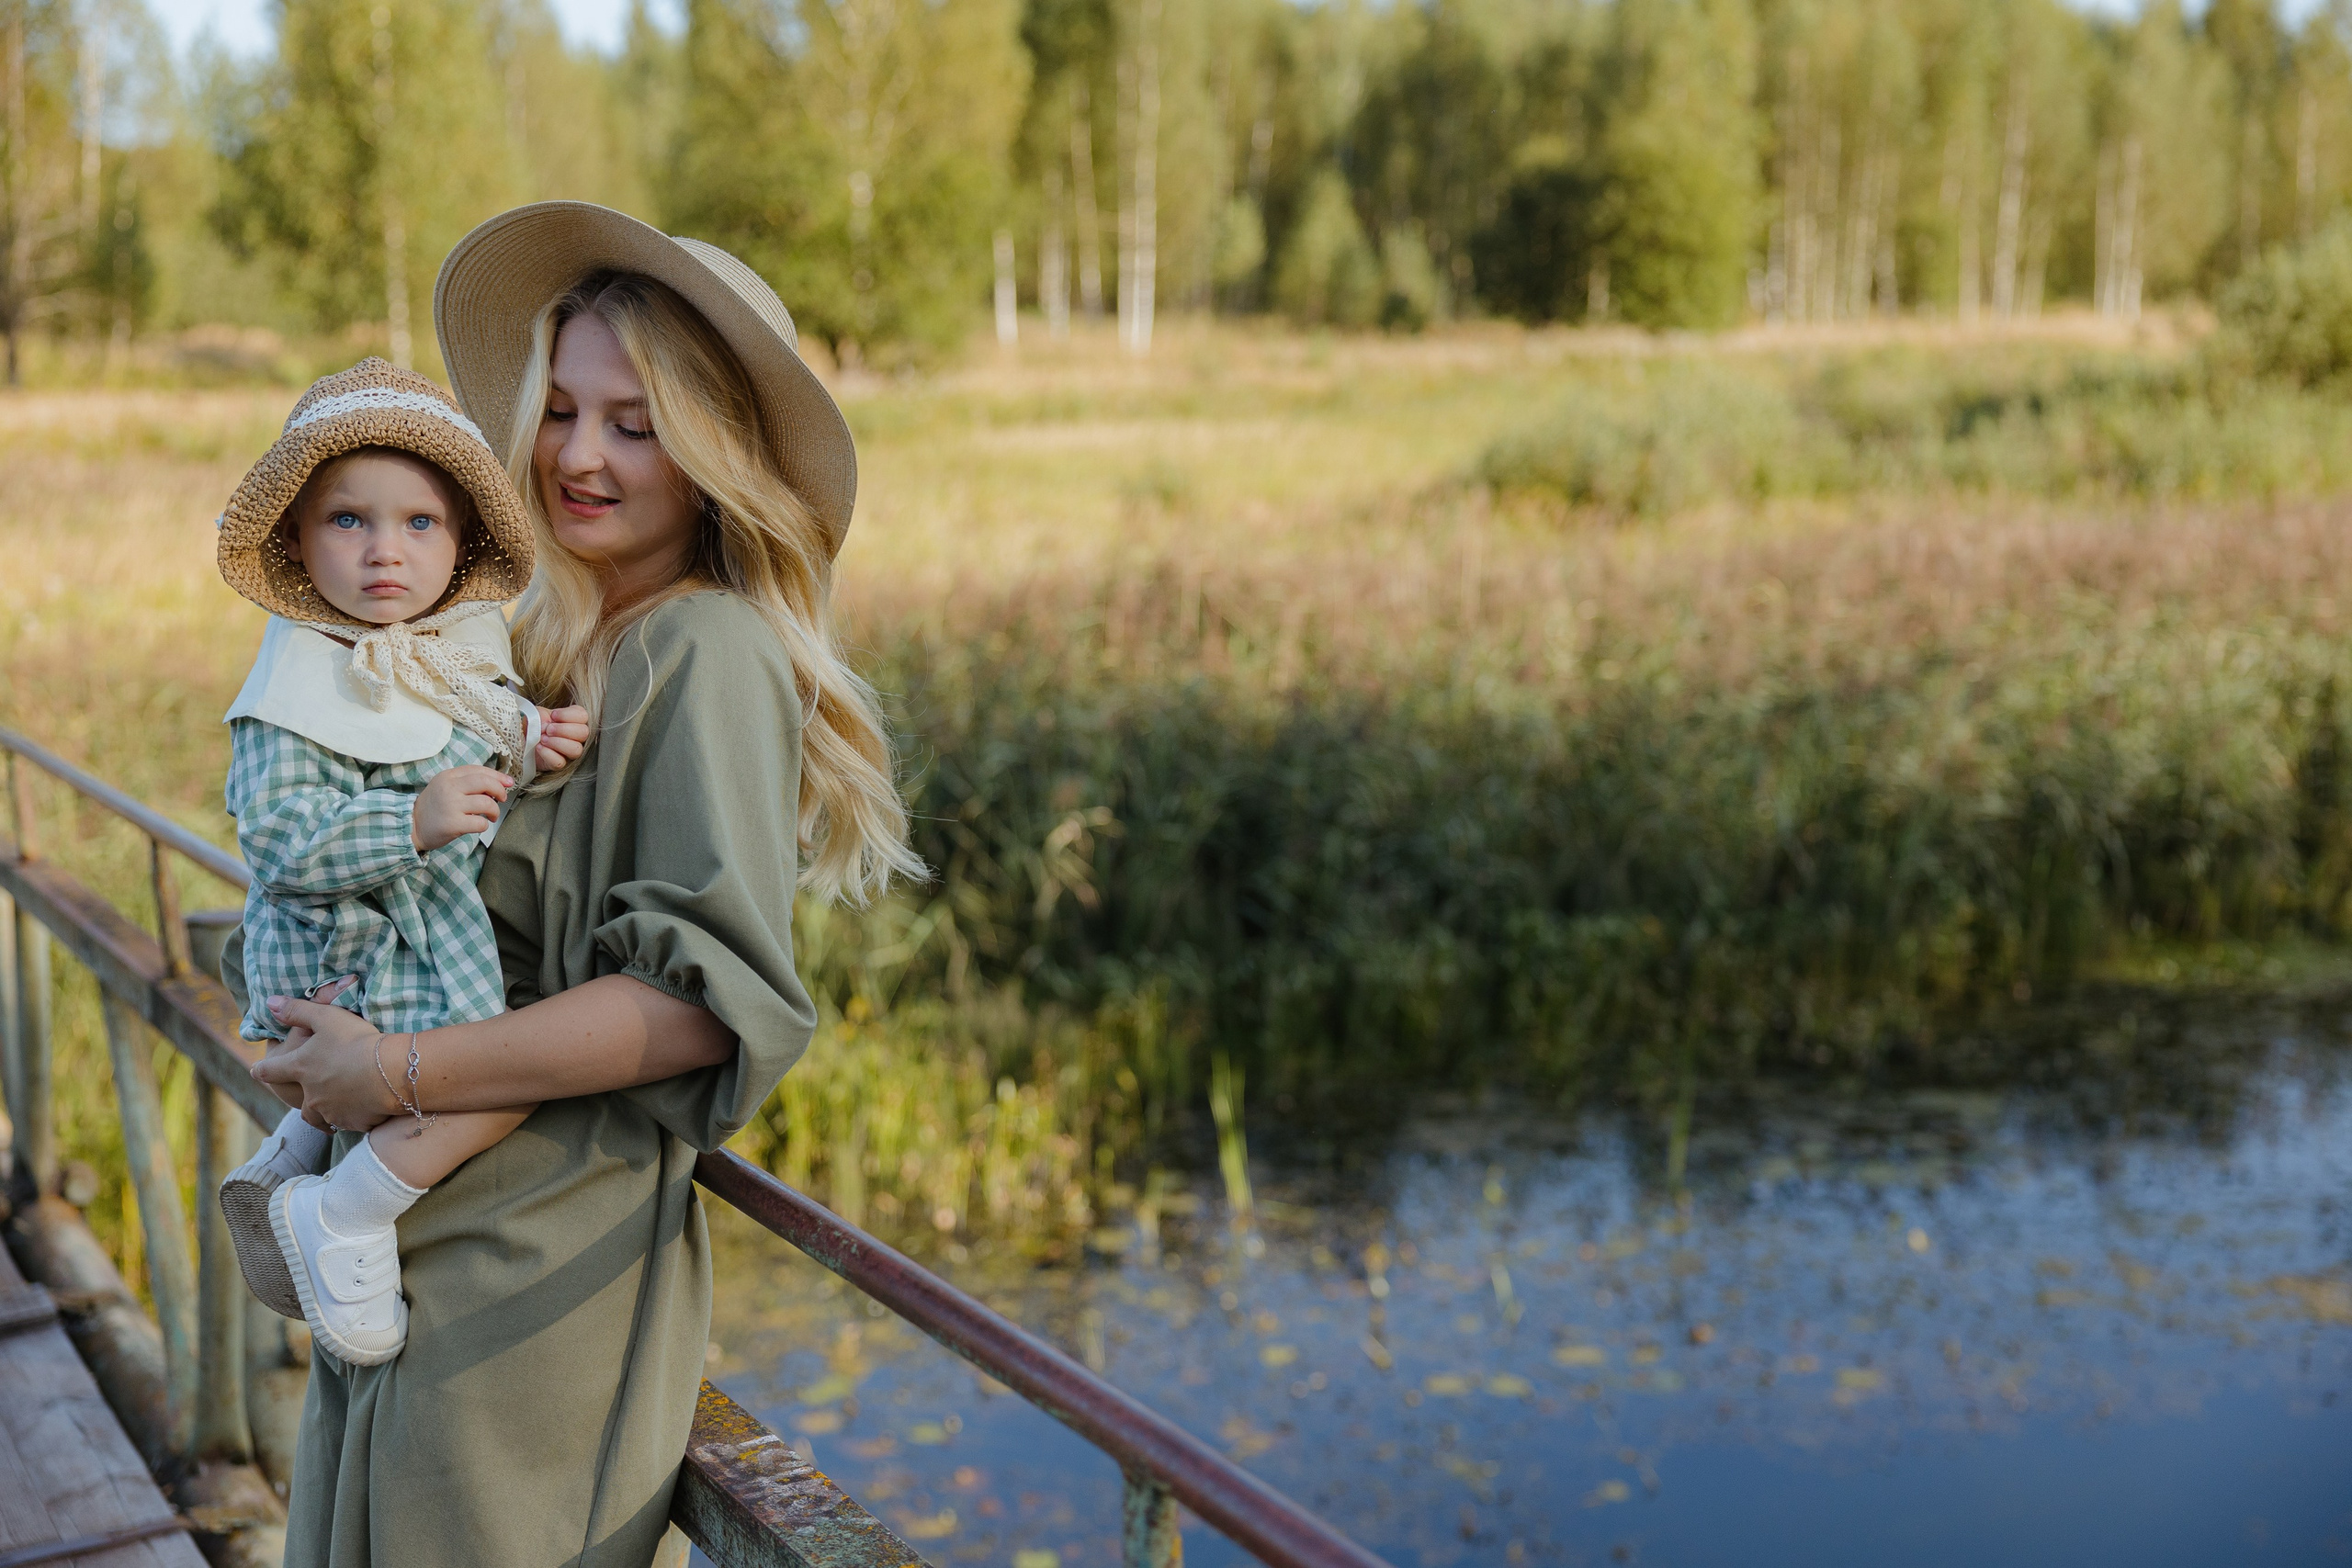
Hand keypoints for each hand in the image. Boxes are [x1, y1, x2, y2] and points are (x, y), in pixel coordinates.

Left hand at [253, 996, 397, 1130]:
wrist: (390, 1072)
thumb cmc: (356, 1041)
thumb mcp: (326, 1017)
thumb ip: (298, 1011)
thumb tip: (271, 1003)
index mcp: (300, 1068)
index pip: (270, 1070)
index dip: (262, 1069)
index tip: (256, 1071)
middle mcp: (311, 1094)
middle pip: (300, 1102)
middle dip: (303, 1098)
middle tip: (310, 1096)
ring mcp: (331, 1111)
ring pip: (323, 1115)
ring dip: (327, 1111)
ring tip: (338, 1105)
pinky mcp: (353, 1122)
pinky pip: (349, 1121)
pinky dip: (352, 1115)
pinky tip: (363, 1108)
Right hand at [413, 765, 512, 852]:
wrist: (411, 826)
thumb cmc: (433, 807)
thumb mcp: (445, 787)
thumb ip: (466, 782)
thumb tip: (497, 784)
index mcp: (448, 776)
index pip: (479, 770)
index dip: (498, 776)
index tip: (508, 783)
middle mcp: (449, 788)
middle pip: (485, 782)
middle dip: (500, 790)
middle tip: (501, 799)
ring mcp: (451, 805)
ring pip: (486, 803)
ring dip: (495, 811)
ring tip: (491, 816)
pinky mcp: (453, 823)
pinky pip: (480, 822)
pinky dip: (485, 825)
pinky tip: (479, 825)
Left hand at [534, 704, 590, 773]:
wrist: (522, 738)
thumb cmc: (533, 724)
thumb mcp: (538, 714)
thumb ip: (543, 715)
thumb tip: (546, 725)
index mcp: (574, 720)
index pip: (582, 715)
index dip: (568, 715)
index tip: (553, 715)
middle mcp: (576, 737)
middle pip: (583, 733)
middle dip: (563, 729)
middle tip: (548, 729)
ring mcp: (569, 752)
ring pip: (576, 750)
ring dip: (557, 742)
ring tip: (542, 739)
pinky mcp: (558, 764)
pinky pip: (560, 762)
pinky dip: (547, 753)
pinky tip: (538, 747)